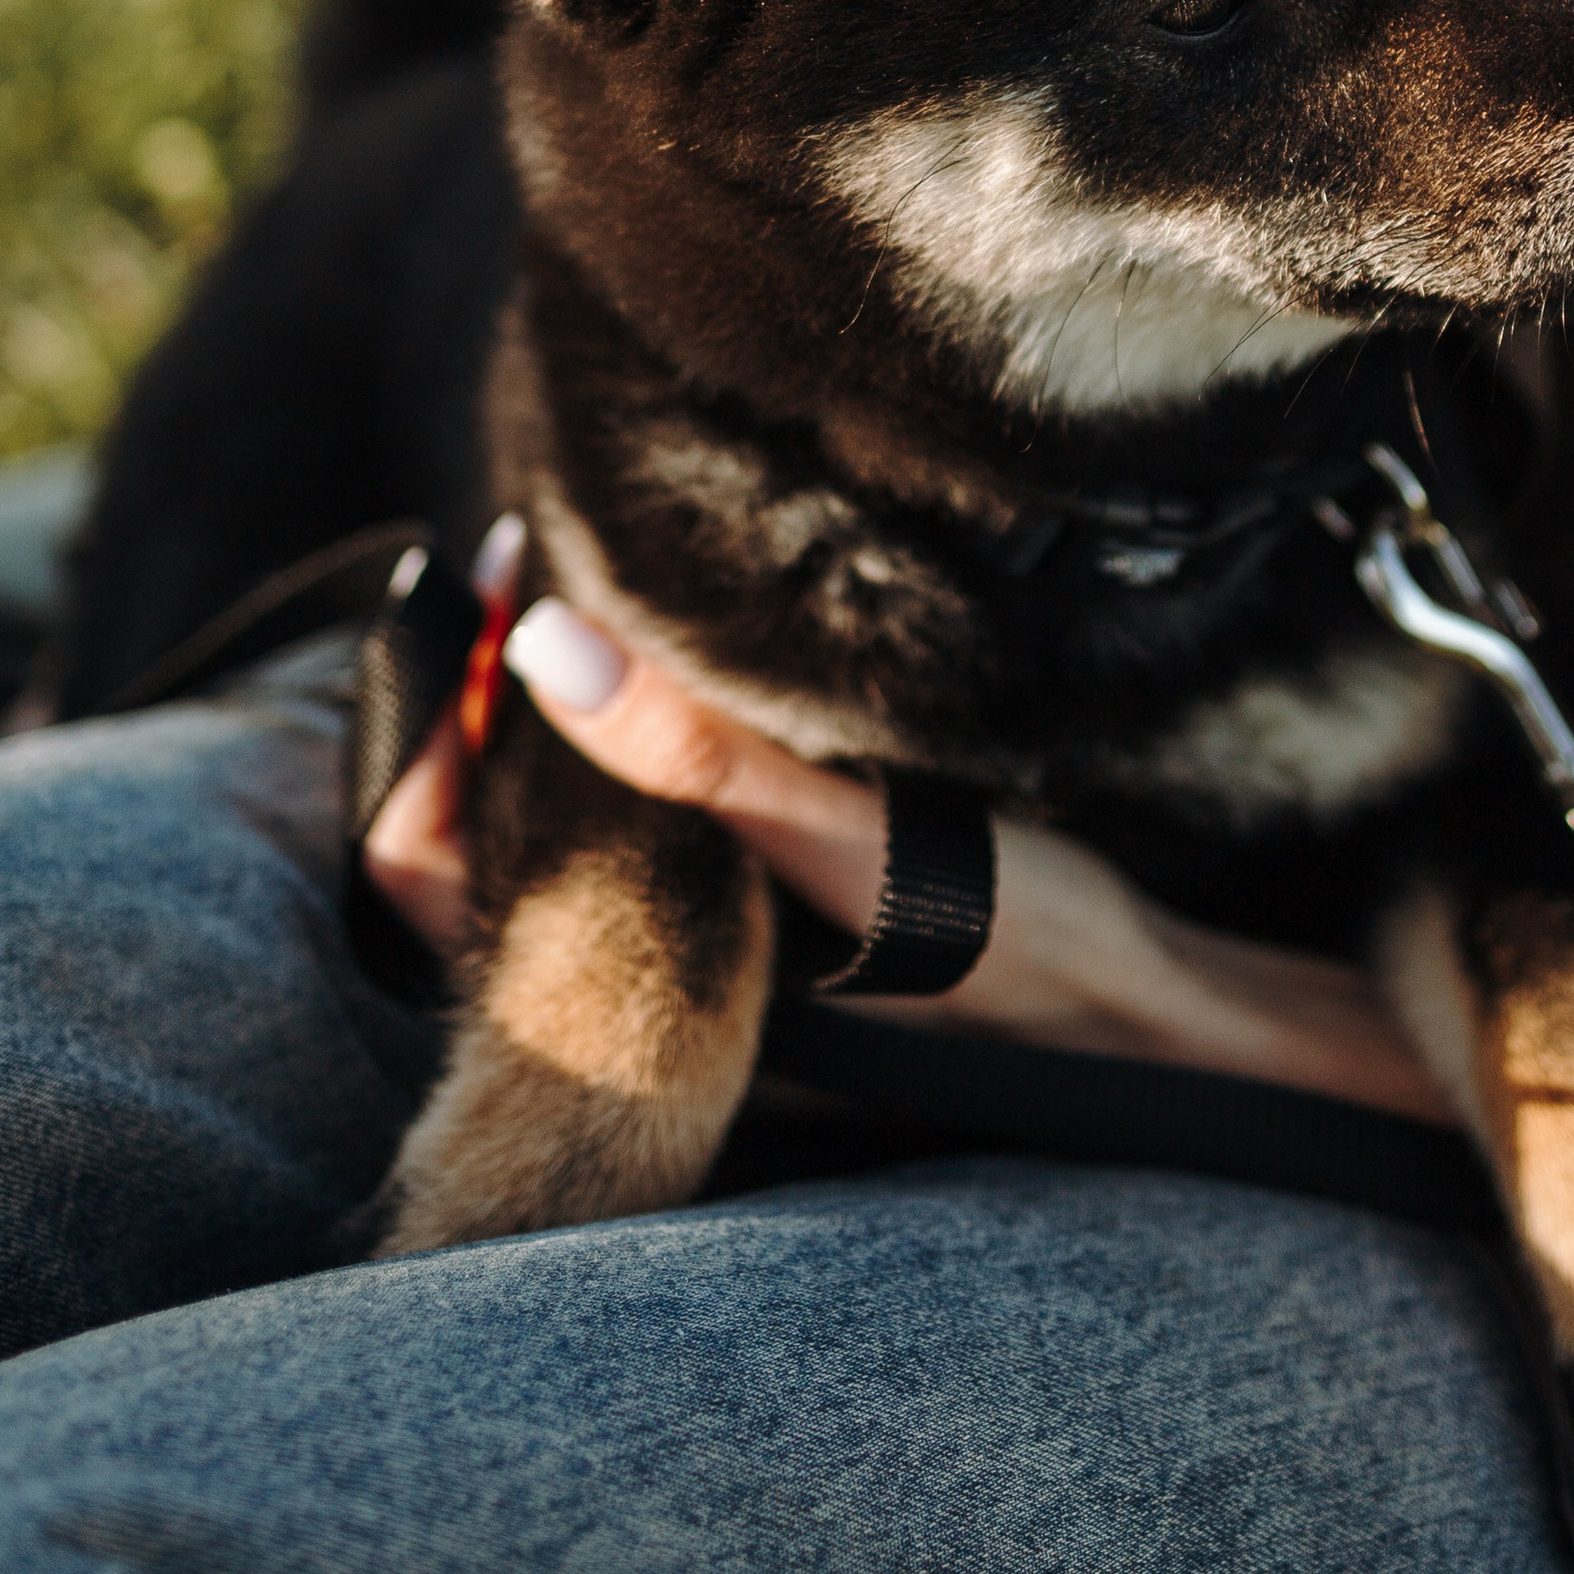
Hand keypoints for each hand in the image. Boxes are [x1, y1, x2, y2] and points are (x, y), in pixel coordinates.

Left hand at [361, 589, 1455, 1126]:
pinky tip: (649, 660)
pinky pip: (628, 840)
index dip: (417, 732)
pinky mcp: (746, 940)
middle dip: (468, 704)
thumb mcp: (860, 845)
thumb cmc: (1017, 950)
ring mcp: (687, 975)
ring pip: (545, 844)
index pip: (425, 879)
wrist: (1156, 1018)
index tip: (471, 586)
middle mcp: (632, 1005)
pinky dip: (612, 747)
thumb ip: (705, 760)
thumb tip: (544, 643)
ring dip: (538, 716)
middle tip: (508, 555)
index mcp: (622, 1010)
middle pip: (468, 856)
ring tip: (558, 581)